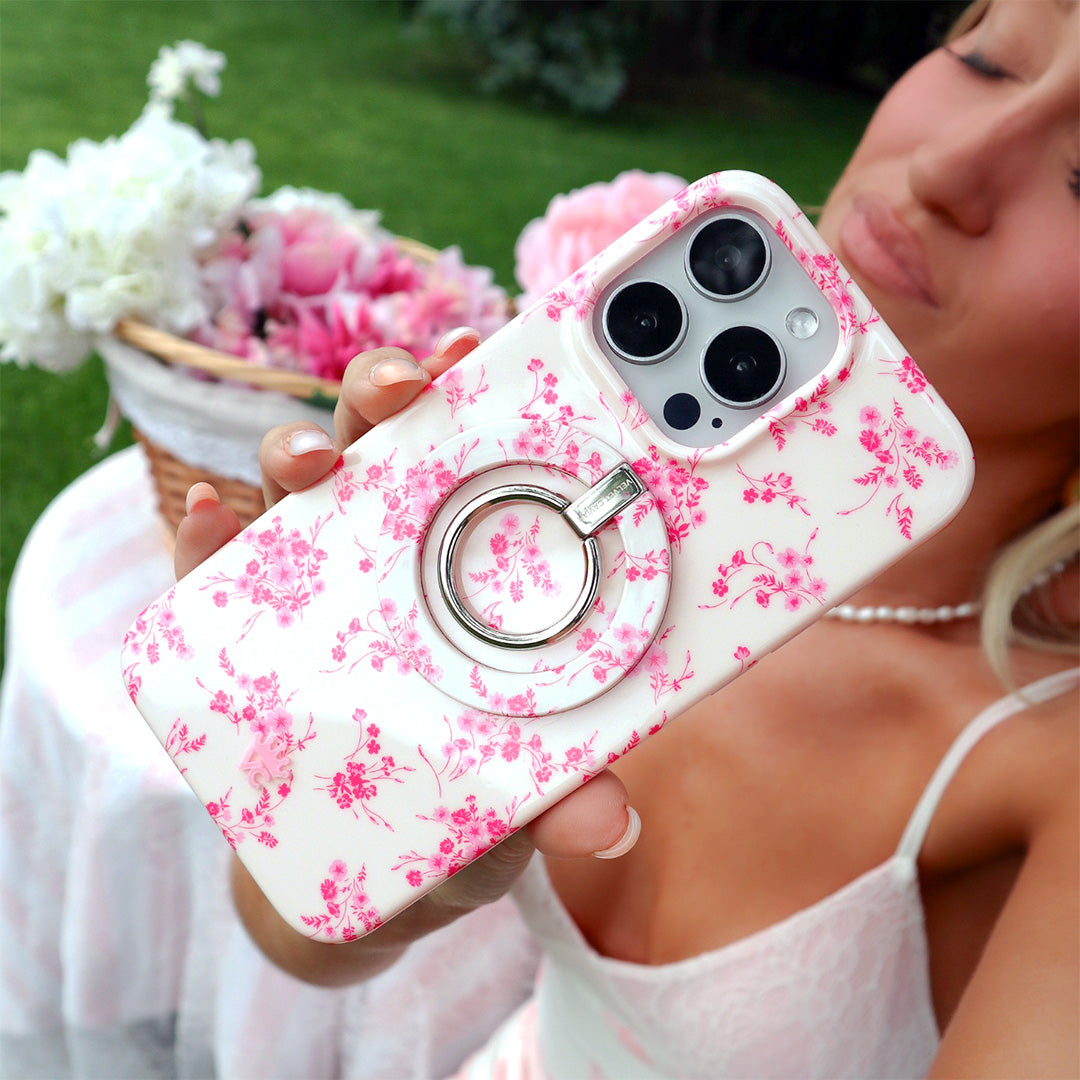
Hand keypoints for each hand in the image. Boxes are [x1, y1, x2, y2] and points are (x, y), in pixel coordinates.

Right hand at [172, 328, 636, 985]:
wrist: (375, 874)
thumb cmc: (462, 804)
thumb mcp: (512, 799)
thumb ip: (553, 798)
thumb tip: (606, 825)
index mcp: (455, 561)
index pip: (458, 457)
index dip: (464, 396)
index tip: (478, 353)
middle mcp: (379, 553)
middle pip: (373, 444)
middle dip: (381, 396)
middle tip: (407, 392)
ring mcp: (306, 588)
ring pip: (291, 491)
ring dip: (294, 452)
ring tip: (307, 464)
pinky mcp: (237, 634)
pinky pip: (210, 575)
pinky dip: (204, 538)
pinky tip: (209, 517)